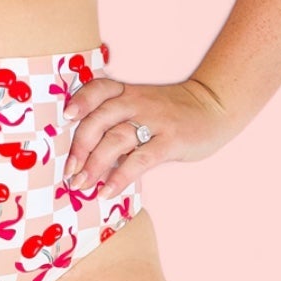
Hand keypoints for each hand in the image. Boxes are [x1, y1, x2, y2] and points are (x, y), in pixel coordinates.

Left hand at [63, 70, 236, 195]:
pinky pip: (140, 160)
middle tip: (69, 171)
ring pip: (116, 139)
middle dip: (80, 146)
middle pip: (100, 119)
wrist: (214, 107)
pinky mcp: (170, 141)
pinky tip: (108, 191)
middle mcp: (138, 103)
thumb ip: (117, 119)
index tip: (65, 117)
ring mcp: (155, 121)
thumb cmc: (171, 112)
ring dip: (95, 164)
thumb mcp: (143, 104)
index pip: (99, 88)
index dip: (81, 101)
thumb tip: (83, 152)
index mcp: (128, 92)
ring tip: (82, 185)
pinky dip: (121, 177)